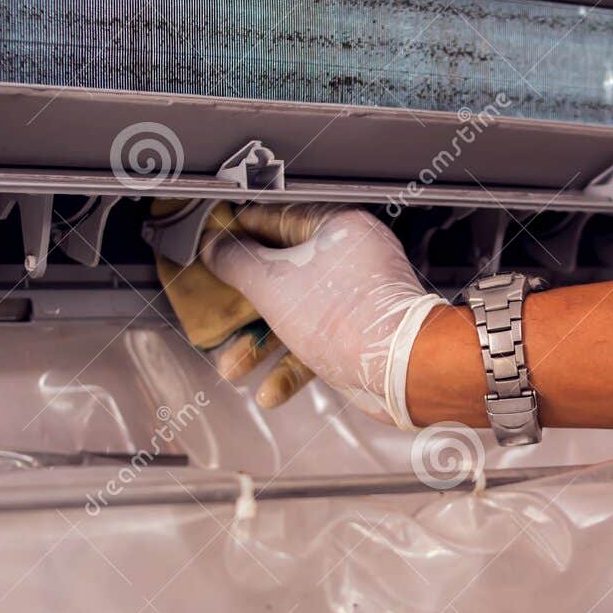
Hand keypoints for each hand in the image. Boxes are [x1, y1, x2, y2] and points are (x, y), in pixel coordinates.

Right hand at [201, 204, 445, 421]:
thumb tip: (215, 247)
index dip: (237, 234)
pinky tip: (270, 391)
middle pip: (281, 273)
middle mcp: (351, 259)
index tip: (211, 244)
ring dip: (261, 345)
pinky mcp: (359, 334)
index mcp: (337, 228)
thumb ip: (236, 262)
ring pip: (295, 314)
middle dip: (244, 305)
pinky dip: (290, 367)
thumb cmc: (350, 320)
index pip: (275, 221)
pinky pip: (315, 344)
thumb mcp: (273, 284)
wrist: (401, 370)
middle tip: (217, 312)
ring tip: (233, 367)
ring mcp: (356, 298)